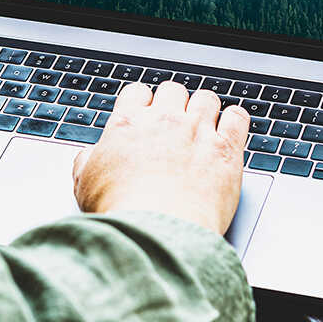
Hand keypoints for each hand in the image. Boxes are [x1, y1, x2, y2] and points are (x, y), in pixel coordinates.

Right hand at [72, 81, 247, 233]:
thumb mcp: (85, 186)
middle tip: (174, 122)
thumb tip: (89, 156)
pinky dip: (235, 119)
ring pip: (206, 99)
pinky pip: (238, 118)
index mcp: (129, 124)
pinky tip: (231, 128)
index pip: (137, 93)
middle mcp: (165, 120)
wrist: (157, 230)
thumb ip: (87, 162)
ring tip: (204, 125)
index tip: (146, 114)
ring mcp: (198, 131)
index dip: (142, 103)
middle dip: (173, 103)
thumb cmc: (121, 212)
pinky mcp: (227, 149)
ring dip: (204, 109)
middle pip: (173, 91)